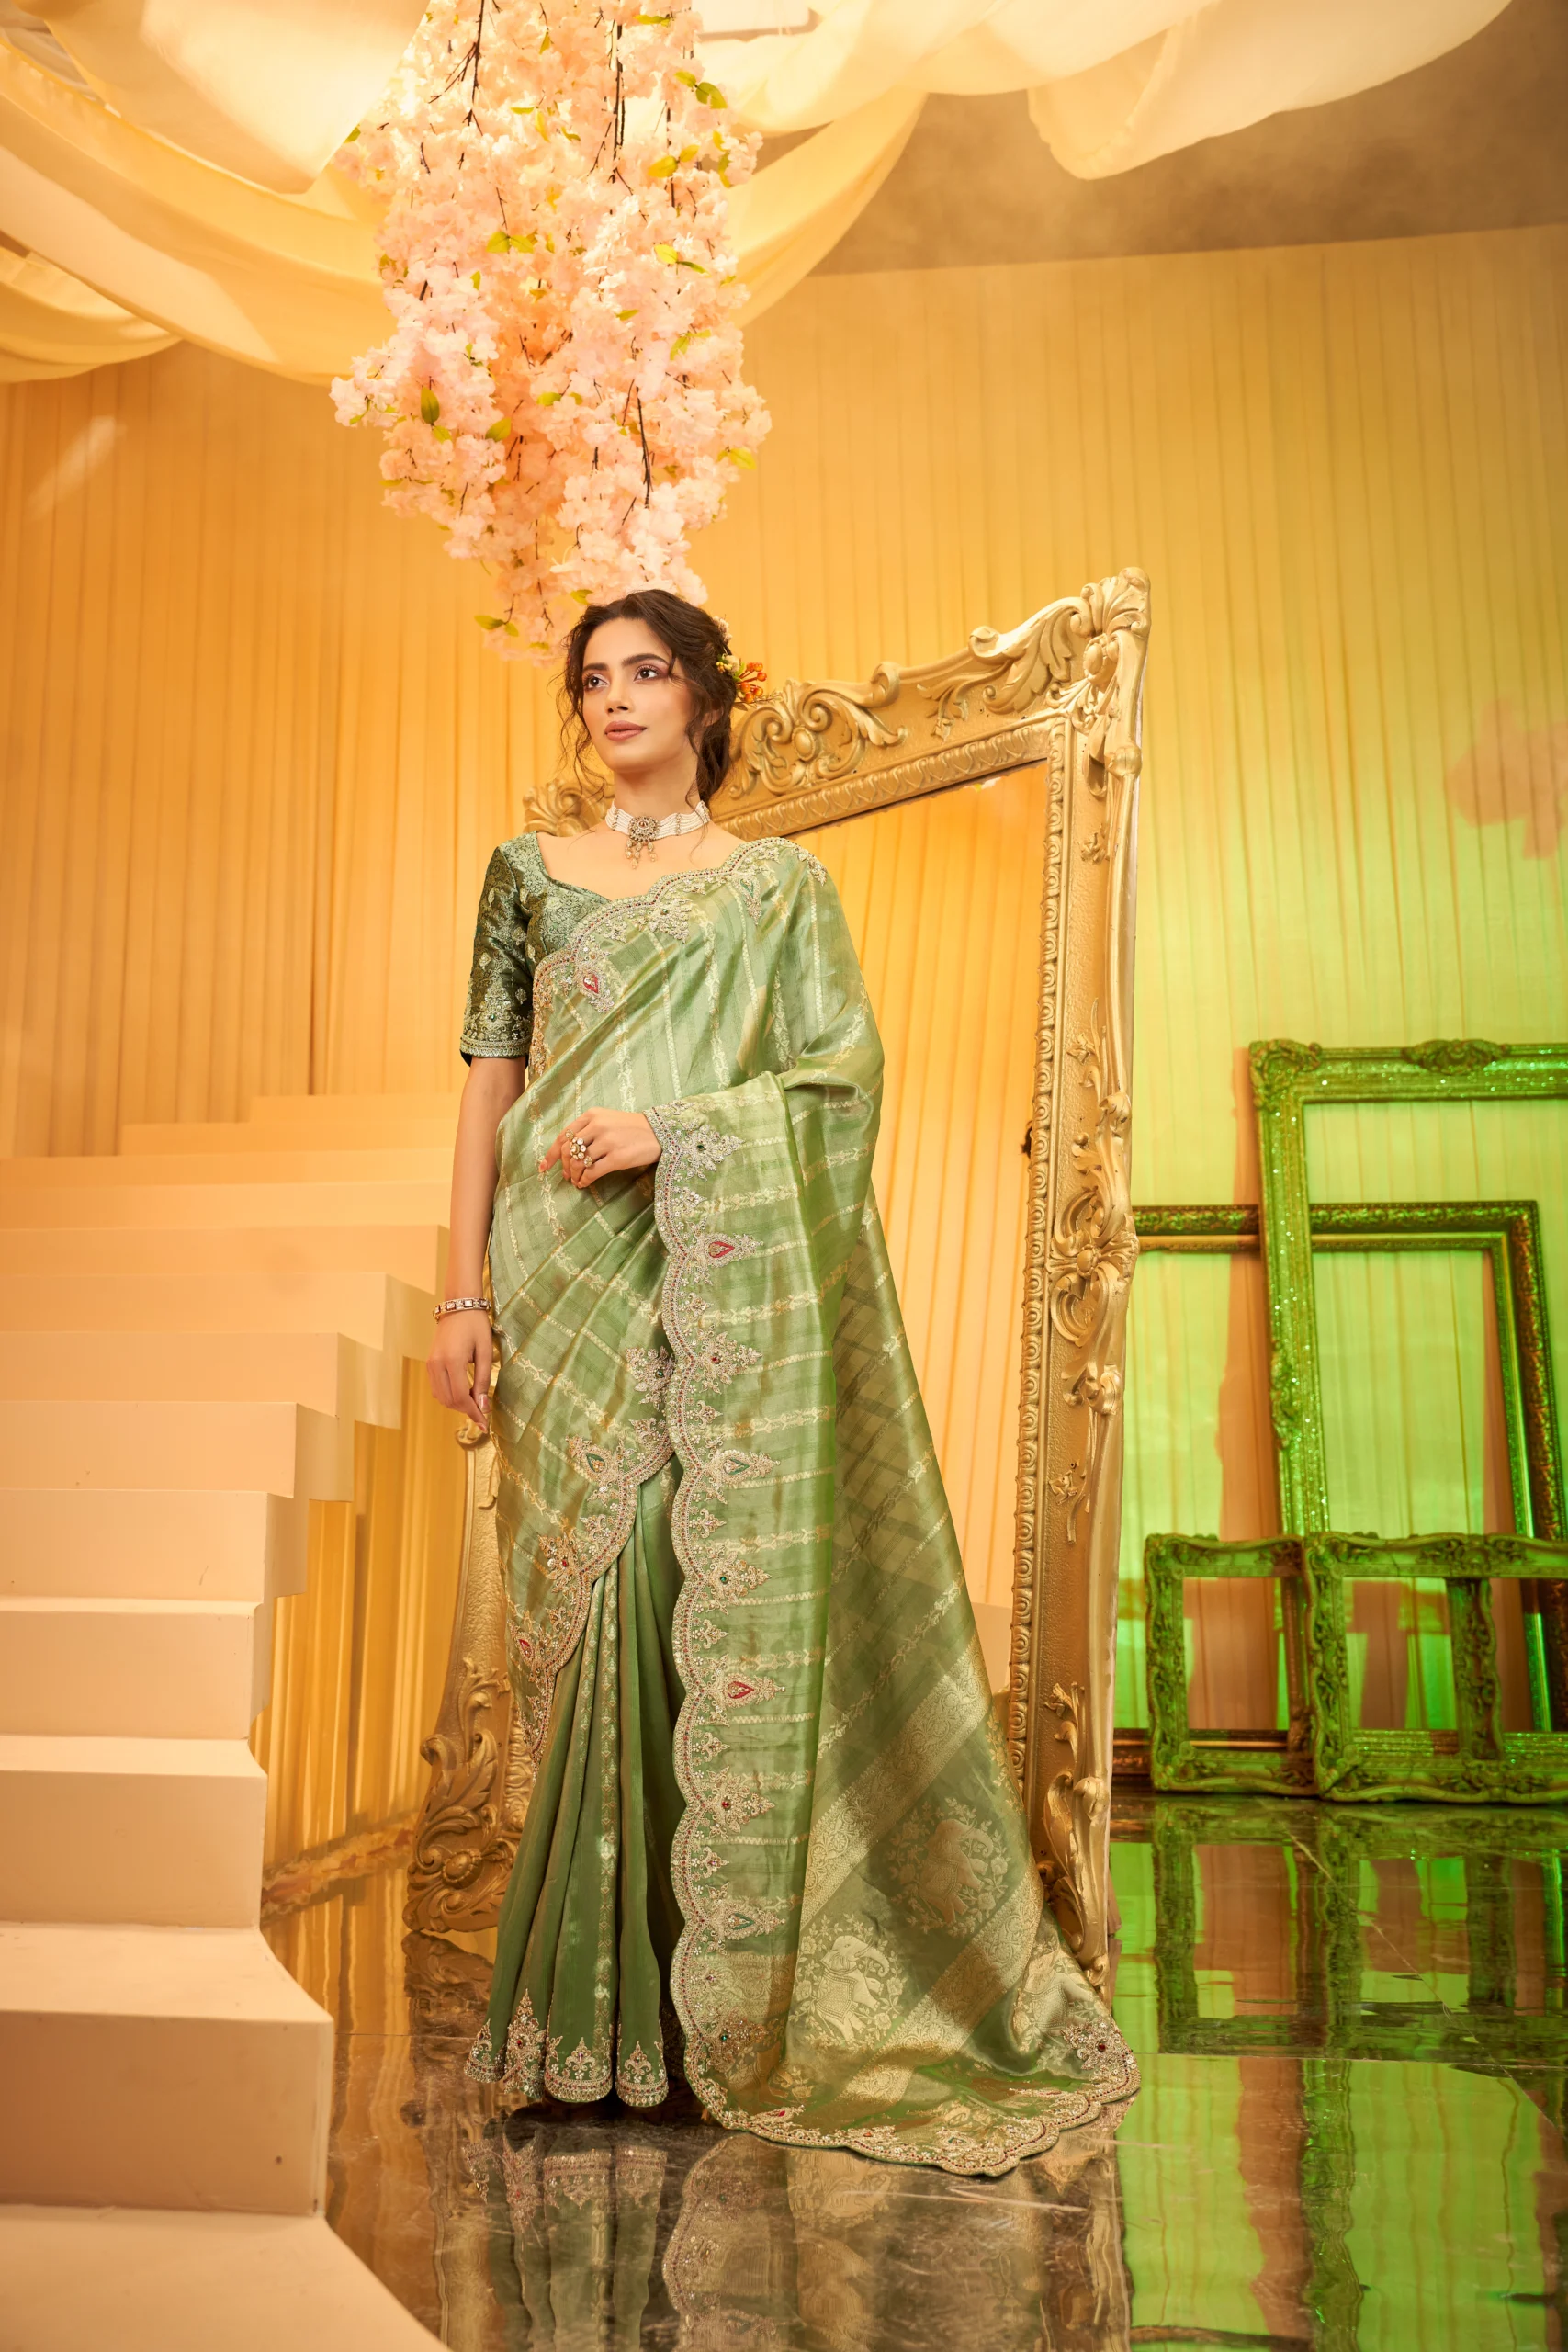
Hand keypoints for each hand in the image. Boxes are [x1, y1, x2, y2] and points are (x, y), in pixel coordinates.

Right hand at [427, 1306, 491, 1429]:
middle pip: (449, 1400)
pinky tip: (463, 1394)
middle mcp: (437, 1364)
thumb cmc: (476, 1326)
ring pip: (440, 1397)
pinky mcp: (429, 1363)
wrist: (459, 1306)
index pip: (460, 1397)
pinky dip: (448, 1395)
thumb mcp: (486, 1352)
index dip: (473, 1413)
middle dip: (466, 1410)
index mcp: (452, 1360)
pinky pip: (436, 1388)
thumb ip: (483, 1380)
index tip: (485, 1424)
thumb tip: (483, 1406)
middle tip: (482, 1413)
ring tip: (474, 1403)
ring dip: (456, 1404)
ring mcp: (430, 1364)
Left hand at [541, 1109, 660, 1188]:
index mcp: (592, 1115)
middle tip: (567, 1176)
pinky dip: (585, 1180)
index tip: (544, 1167)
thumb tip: (568, 1152)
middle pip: (568, 1151)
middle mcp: (597, 1126)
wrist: (659, 1132)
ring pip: (579, 1163)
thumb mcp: (608, 1120)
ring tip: (577, 1181)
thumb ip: (588, 1129)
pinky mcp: (617, 1158)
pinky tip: (585, 1184)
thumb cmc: (632, 1128)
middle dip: (564, 1167)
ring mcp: (607, 1142)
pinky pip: (592, 1172)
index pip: (564, 1136)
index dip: (552, 1154)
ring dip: (575, 1176)